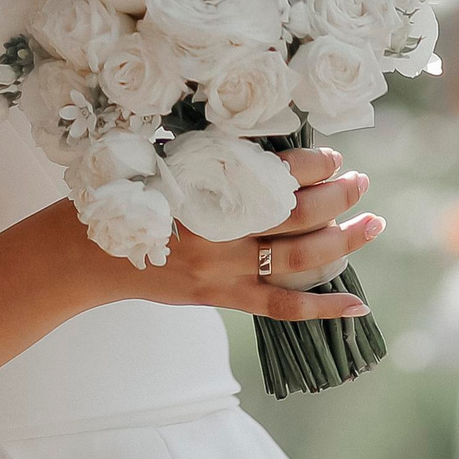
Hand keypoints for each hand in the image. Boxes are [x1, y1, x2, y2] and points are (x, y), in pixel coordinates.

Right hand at [112, 149, 381, 320]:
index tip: (334, 158)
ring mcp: (221, 269)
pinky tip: (358, 306)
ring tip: (372, 225)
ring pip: (297, 259)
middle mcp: (216, 230)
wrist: (86, 252)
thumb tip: (277, 150)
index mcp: (202, 186)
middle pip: (295, 216)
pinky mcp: (220, 297)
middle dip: (338, 198)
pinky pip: (281, 307)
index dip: (312, 165)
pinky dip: (322, 308)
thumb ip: (214, 157)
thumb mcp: (164, 163)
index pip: (274, 173)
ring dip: (343, 241)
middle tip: (362, 184)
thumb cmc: (124, 196)